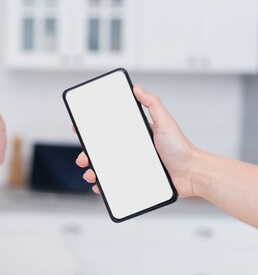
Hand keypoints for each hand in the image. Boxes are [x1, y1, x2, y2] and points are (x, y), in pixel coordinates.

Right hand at [75, 85, 197, 197]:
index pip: (110, 131)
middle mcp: (133, 150)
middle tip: (83, 157)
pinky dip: (104, 185)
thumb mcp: (165, 121)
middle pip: (105, 151)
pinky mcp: (137, 180)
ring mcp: (134, 166)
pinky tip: (99, 185)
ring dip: (95, 170)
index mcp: (136, 135)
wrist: (193, 174)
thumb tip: (137, 88)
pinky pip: (116, 183)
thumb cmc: (182, 148)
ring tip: (90, 173)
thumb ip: (152, 103)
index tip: (80, 130)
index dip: (94, 131)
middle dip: (89, 154)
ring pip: (107, 168)